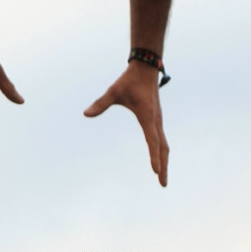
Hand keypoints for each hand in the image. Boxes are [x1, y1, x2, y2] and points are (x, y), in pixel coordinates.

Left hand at [84, 61, 168, 185]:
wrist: (146, 67)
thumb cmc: (130, 79)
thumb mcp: (114, 91)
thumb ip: (101, 103)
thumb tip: (86, 114)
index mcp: (147, 116)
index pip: (152, 140)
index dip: (153, 156)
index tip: (155, 171)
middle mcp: (156, 120)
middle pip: (162, 148)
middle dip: (163, 166)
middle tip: (162, 184)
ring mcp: (158, 120)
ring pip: (164, 144)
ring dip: (164, 160)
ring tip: (162, 176)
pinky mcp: (157, 118)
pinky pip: (162, 139)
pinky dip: (162, 151)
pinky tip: (160, 157)